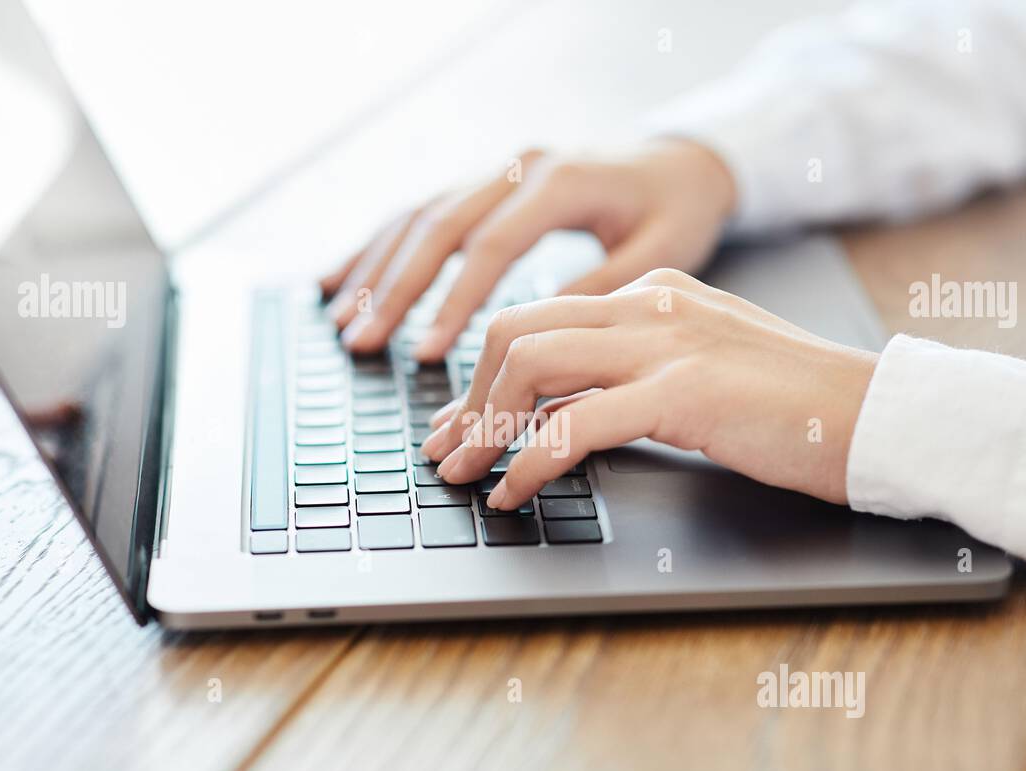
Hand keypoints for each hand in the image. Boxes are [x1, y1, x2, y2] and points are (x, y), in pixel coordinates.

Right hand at [318, 140, 737, 360]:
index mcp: (560, 182)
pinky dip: (378, 247)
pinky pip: (419, 211)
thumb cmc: (678, 210)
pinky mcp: (484, 182)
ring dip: (374, 270)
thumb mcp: (660, 252)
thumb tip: (537, 335)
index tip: (426, 354)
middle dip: (394, 290)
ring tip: (342, 322)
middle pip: (437, 226)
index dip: (453, 302)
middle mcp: (518, 166)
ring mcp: (495, 169)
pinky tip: (343, 280)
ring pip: (417, 214)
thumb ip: (599, 286)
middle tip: (362, 343)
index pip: (490, 244)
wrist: (683, 160)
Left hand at [419, 269, 878, 508]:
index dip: (483, 374)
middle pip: (516, 333)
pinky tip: (514, 494)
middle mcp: (651, 306)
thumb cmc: (797, 407)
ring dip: (483, 428)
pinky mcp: (683, 392)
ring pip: (531, 367)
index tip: (460, 422)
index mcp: (654, 294)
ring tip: (463, 476)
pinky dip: (528, 463)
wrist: (877, 416)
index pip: (539, 318)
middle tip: (444, 451)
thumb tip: (569, 409)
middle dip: (466, 397)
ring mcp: (666, 343)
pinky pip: (574, 424)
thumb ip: (640, 370)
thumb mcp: (705, 369)